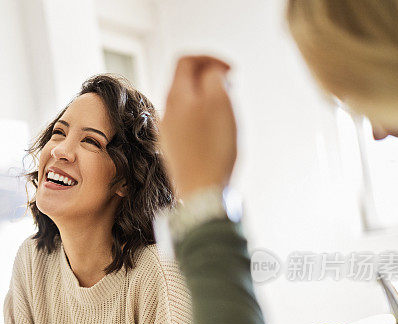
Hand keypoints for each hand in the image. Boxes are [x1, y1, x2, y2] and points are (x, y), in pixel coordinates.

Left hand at [160, 56, 236, 198]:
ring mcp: (167, 132)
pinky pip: (187, 123)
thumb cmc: (213, 148)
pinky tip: (216, 132)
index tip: (230, 70)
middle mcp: (166, 112)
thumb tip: (210, 70)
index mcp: (175, 96)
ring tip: (226, 110)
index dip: (209, 58)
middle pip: (185, 81)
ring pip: (187, 102)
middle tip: (231, 87)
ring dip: (207, 98)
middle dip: (209, 77)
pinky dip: (203, 117)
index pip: (185, 60)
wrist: (201, 192)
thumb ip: (213, 76)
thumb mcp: (219, 101)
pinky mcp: (174, 149)